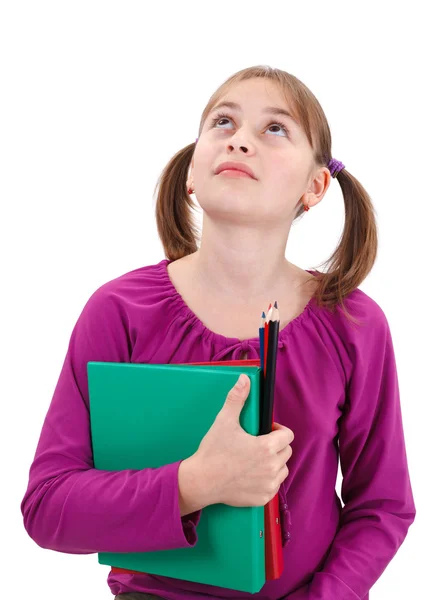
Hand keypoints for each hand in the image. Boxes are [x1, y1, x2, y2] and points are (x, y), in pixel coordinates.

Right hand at [193, 373, 293, 506]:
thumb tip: (244, 379)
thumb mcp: (224, 421)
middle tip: (257, 444)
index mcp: (266, 447)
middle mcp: (271, 467)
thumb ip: (237, 398)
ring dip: (274, 462)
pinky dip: (268, 479)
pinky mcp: (263, 497)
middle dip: (275, 445)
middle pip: (286, 451)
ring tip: (255, 459)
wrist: (200, 481)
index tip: (266, 430)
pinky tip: (252, 474)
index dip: (278, 430)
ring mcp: (268, 484)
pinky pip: (274, 485)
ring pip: (282, 469)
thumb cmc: (212, 452)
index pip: (288, 435)